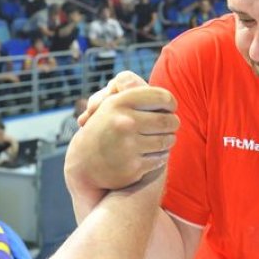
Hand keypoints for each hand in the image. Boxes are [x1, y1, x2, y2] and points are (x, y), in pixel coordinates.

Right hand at [65, 73, 177, 221]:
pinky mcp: (133, 166)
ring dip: (169, 140)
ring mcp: (128, 146)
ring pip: (167, 140)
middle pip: (168, 120)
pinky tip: (153, 153)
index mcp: (119, 102)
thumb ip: (134, 92)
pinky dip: (160, 156)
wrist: (85, 163)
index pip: (162, 97)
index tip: (170, 107)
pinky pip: (160, 158)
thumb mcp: (112, 104)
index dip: (170, 103)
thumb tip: (168, 100)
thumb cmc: (105, 127)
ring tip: (164, 139)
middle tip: (172, 125)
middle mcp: (124, 122)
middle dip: (173, 123)